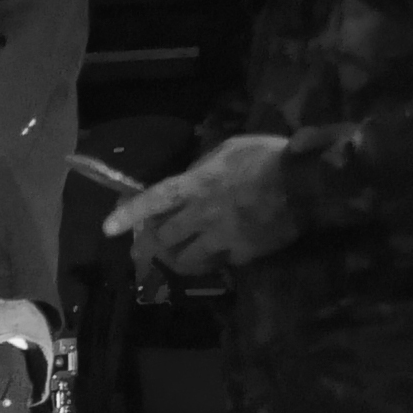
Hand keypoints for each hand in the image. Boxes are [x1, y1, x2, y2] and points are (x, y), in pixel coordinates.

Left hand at [104, 134, 296, 275]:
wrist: (304, 184)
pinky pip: (219, 263)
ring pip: (186, 259)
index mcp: (196, 184)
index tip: (108, 230)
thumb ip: (204, 166)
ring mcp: (220, 237)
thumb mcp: (230, 148)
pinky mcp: (241, 254)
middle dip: (153, 245)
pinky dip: (214, 262)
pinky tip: (218, 259)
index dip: (129, 214)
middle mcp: (202, 214)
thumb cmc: (268, 157)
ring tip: (177, 261)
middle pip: (165, 238)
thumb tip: (190, 176)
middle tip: (146, 252)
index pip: (154, 200)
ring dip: (178, 260)